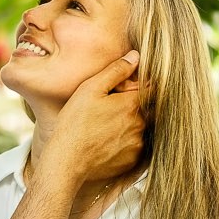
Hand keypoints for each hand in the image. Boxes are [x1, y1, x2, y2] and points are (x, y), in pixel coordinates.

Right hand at [47, 51, 144, 186]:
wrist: (67, 161)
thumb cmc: (75, 123)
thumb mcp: (91, 89)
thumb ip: (116, 70)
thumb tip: (135, 56)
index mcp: (133, 104)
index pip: (151, 88)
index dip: (142, 85)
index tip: (130, 87)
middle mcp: (141, 125)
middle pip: (147, 109)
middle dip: (135, 106)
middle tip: (112, 108)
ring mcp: (139, 144)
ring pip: (142, 128)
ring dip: (131, 124)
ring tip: (107, 126)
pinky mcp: (133, 161)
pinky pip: (136, 146)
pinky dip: (127, 141)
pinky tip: (108, 141)